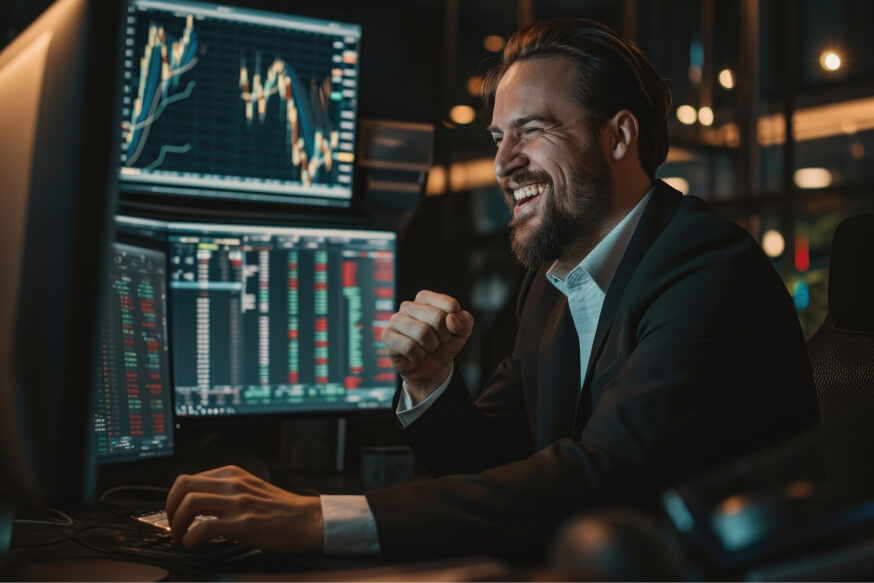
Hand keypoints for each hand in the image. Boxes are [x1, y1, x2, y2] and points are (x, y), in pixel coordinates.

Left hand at [165, 465, 322, 551]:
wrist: (307, 519)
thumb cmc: (281, 509)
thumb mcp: (251, 488)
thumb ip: (227, 490)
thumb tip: (199, 504)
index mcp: (233, 474)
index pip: (189, 478)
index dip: (175, 499)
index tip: (176, 515)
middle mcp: (233, 484)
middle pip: (183, 485)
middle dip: (169, 508)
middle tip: (173, 526)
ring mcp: (238, 503)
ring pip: (189, 503)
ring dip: (177, 524)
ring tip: (181, 537)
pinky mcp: (243, 524)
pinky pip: (204, 528)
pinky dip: (192, 539)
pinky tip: (196, 545)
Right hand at [381, 290, 473, 402]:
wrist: (431, 369)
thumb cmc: (444, 344)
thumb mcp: (462, 332)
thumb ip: (465, 321)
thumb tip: (451, 319)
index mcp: (426, 298)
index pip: (450, 305)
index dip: (455, 324)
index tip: (449, 331)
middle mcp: (408, 305)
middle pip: (437, 318)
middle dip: (443, 337)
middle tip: (437, 342)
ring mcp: (395, 320)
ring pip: (422, 332)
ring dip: (431, 346)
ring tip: (426, 348)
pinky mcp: (387, 336)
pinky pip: (408, 346)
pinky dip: (418, 355)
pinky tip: (415, 355)